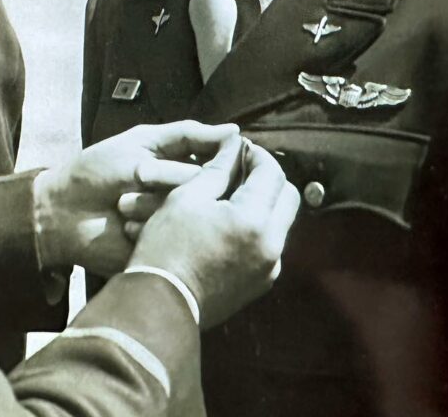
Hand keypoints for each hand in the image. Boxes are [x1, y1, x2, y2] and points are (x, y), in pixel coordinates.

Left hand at [32, 121, 238, 275]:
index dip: (215, 158)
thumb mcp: (141, 141)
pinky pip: (177, 236)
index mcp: (185, 166)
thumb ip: (187, 135)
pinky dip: (151, 225)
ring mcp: (178, 223)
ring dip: (155, 201)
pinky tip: (126, 224)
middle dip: (171, 178)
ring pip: (194, 210)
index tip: (197, 153)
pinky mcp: (167, 247)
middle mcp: (187, 195)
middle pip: (210, 187)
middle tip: (138, 176)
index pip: (221, 161)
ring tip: (123, 201)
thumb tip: (235, 131)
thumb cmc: (97, 171)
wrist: (64, 211)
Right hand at [128, 135, 299, 328]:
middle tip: (240, 170)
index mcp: (254, 220)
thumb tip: (235, 144)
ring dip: (264, 204)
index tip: (238, 149)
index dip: (256, 154)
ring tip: (232, 197)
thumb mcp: (186, 197)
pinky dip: (256, 229)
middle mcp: (272, 245)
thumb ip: (218, 169)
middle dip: (268, 178)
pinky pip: (269, 246)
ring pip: (281, 222)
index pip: (272, 172)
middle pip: (287, 196)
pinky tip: (228, 225)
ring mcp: (269, 267)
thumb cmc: (166, 247)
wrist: (159, 303)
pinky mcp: (260, 283)